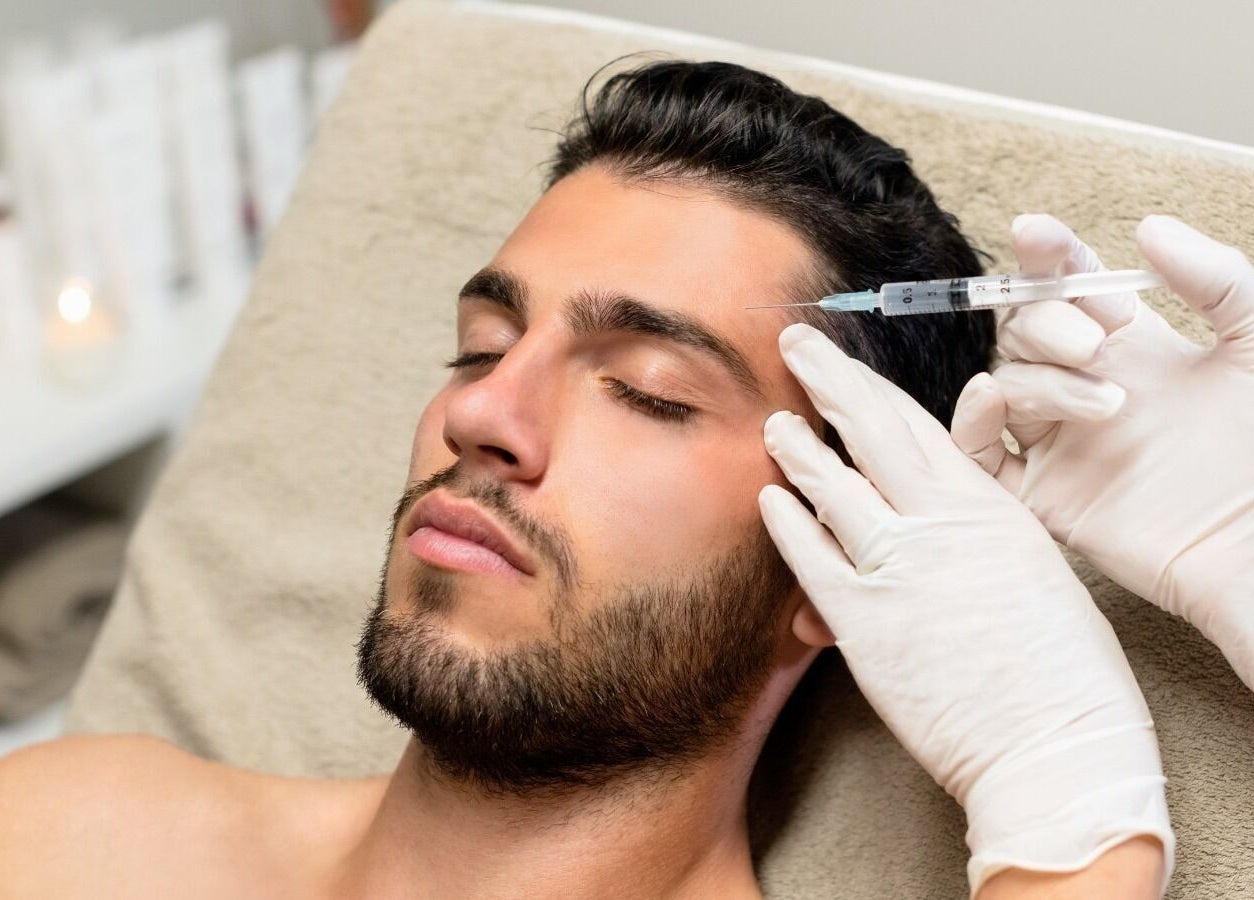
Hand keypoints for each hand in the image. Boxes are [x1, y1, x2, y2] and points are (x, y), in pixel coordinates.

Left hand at [760, 323, 1170, 896]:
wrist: (1058, 749)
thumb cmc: (1064, 670)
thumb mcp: (1033, 569)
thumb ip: (980, 523)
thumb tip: (937, 498)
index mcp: (988, 506)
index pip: (916, 424)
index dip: (871, 387)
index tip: (844, 361)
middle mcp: (939, 523)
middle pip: (871, 431)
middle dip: (828, 380)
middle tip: (795, 345)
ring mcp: (897, 568)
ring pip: (832, 487)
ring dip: (798, 451)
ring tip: (775, 425)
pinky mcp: (863, 623)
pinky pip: (811, 558)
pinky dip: (787, 525)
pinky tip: (769, 501)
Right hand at [951, 214, 1253, 688]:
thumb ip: (1215, 275)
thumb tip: (1147, 228)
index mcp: (1136, 350)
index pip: (1071, 287)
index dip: (1048, 256)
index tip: (1037, 234)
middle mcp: (1090, 388)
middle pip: (1025, 329)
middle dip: (1047, 322)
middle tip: (1095, 344)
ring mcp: (1062, 442)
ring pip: (1005, 383)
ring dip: (1041, 379)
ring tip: (1109, 404)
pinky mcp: (1042, 494)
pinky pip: (978, 449)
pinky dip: (972, 418)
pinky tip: (996, 400)